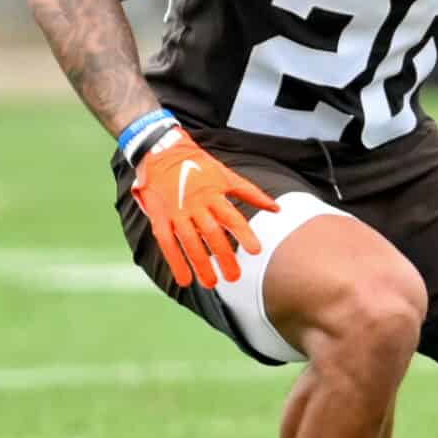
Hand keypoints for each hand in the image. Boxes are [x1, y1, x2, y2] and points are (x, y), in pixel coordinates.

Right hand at [129, 126, 275, 288]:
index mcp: (214, 194)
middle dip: (224, 257)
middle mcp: (195, 205)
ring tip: (211, 284)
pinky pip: (167, 243)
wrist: (162, 153)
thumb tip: (277, 209)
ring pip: (189, 242)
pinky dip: (175, 262)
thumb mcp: (227, 176)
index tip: (256, 251)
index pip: (232, 218)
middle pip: (212, 235)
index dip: (244, 235)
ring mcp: (176, 212)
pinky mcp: (160, 218)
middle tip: (235, 277)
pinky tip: (184, 280)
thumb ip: (251, 193)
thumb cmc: (200, 167)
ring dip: (200, 265)